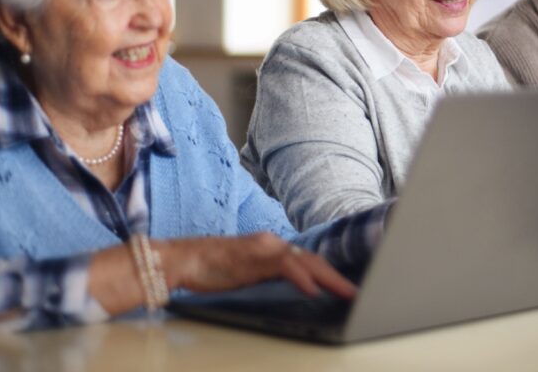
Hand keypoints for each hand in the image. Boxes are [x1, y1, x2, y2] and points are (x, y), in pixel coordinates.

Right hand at [163, 232, 356, 299]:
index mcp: (272, 249)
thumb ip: (269, 277)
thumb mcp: (248, 275)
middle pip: (312, 259)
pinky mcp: (252, 256)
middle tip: (356, 292)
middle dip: (336, 277)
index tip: (347, 288)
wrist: (181, 259)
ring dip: (328, 277)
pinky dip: (300, 277)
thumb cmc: (211, 270)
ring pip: (304, 260)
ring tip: (345, 291)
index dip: (329, 274)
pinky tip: (312, 288)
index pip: (308, 260)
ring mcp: (262, 249)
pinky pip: (282, 266)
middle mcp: (271, 244)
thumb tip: (292, 290)